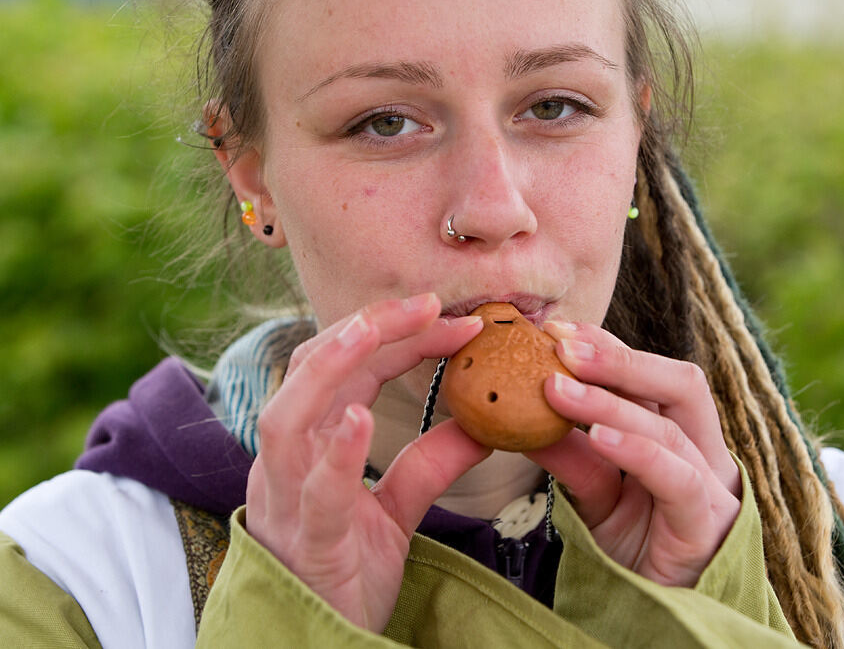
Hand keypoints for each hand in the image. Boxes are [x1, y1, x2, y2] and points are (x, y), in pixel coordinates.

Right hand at [245, 294, 490, 631]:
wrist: (320, 645)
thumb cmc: (348, 571)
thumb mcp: (396, 509)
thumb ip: (429, 463)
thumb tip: (482, 423)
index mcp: (309, 447)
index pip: (347, 372)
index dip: (395, 338)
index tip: (451, 319)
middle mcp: (287, 462)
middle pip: (312, 373)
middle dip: (365, 330)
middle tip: (426, 304)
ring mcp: (287, 499)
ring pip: (288, 418)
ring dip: (331, 367)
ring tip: (374, 329)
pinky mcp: (307, 540)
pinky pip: (313, 491)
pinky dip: (336, 453)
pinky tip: (361, 418)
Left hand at [528, 321, 740, 587]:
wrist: (662, 614)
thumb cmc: (636, 547)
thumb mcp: (596, 492)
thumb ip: (572, 454)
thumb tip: (523, 413)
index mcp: (683, 436)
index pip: (653, 377)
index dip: (610, 348)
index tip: (559, 331)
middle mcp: (704, 452)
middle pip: (679, 384)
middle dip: (620, 358)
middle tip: (562, 344)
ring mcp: (712, 485)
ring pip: (670, 426)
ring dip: (610, 400)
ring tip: (559, 387)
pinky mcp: (706, 521)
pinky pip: (675, 476)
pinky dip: (635, 449)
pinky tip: (596, 436)